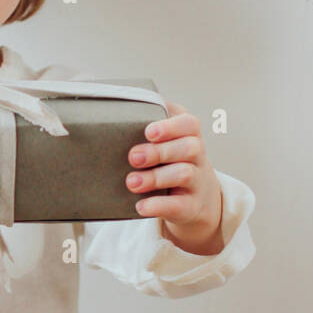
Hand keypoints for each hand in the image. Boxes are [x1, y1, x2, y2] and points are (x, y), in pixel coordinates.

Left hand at [125, 102, 223, 254]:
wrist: (195, 196)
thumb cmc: (169, 160)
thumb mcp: (164, 140)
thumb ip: (146, 120)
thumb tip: (115, 107)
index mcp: (189, 135)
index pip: (189, 124)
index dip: (170, 127)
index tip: (149, 132)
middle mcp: (197, 156)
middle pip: (188, 148)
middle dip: (159, 151)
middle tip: (133, 157)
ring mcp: (196, 182)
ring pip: (184, 174)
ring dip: (155, 178)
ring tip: (132, 182)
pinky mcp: (191, 206)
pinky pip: (178, 205)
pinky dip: (158, 206)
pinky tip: (140, 206)